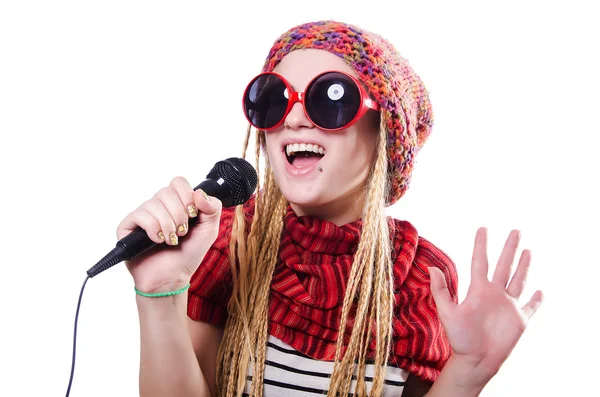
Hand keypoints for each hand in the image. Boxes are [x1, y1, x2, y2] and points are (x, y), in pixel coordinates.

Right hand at [117, 177, 221, 293]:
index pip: (178, 182)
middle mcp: (158, 206)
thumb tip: (200, 192)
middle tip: (182, 232)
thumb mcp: (208, 230)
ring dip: (168, 225)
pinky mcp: (128, 226)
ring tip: (171, 240)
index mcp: (176, 203)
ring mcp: (143, 215)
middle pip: (166, 192)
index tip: (192, 214)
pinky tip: (156, 241)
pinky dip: (153, 229)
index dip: (186, 196)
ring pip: (154, 204)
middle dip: (179, 215)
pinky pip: (140, 215)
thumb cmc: (188, 254)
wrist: (172, 277)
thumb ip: (212, 209)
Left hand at [428, 228, 543, 387]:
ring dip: (524, 266)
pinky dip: (536, 300)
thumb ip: (440, 291)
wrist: (474, 361)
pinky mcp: (519, 320)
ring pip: (519, 280)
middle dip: (510, 248)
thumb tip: (431, 268)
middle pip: (505, 265)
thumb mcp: (447, 313)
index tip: (483, 228)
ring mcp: (508, 306)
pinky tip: (540, 291)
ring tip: (527, 250)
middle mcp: (494, 294)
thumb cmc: (459, 339)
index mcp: (478, 290)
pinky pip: (531, 307)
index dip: (482, 245)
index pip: (481, 261)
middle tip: (516, 230)